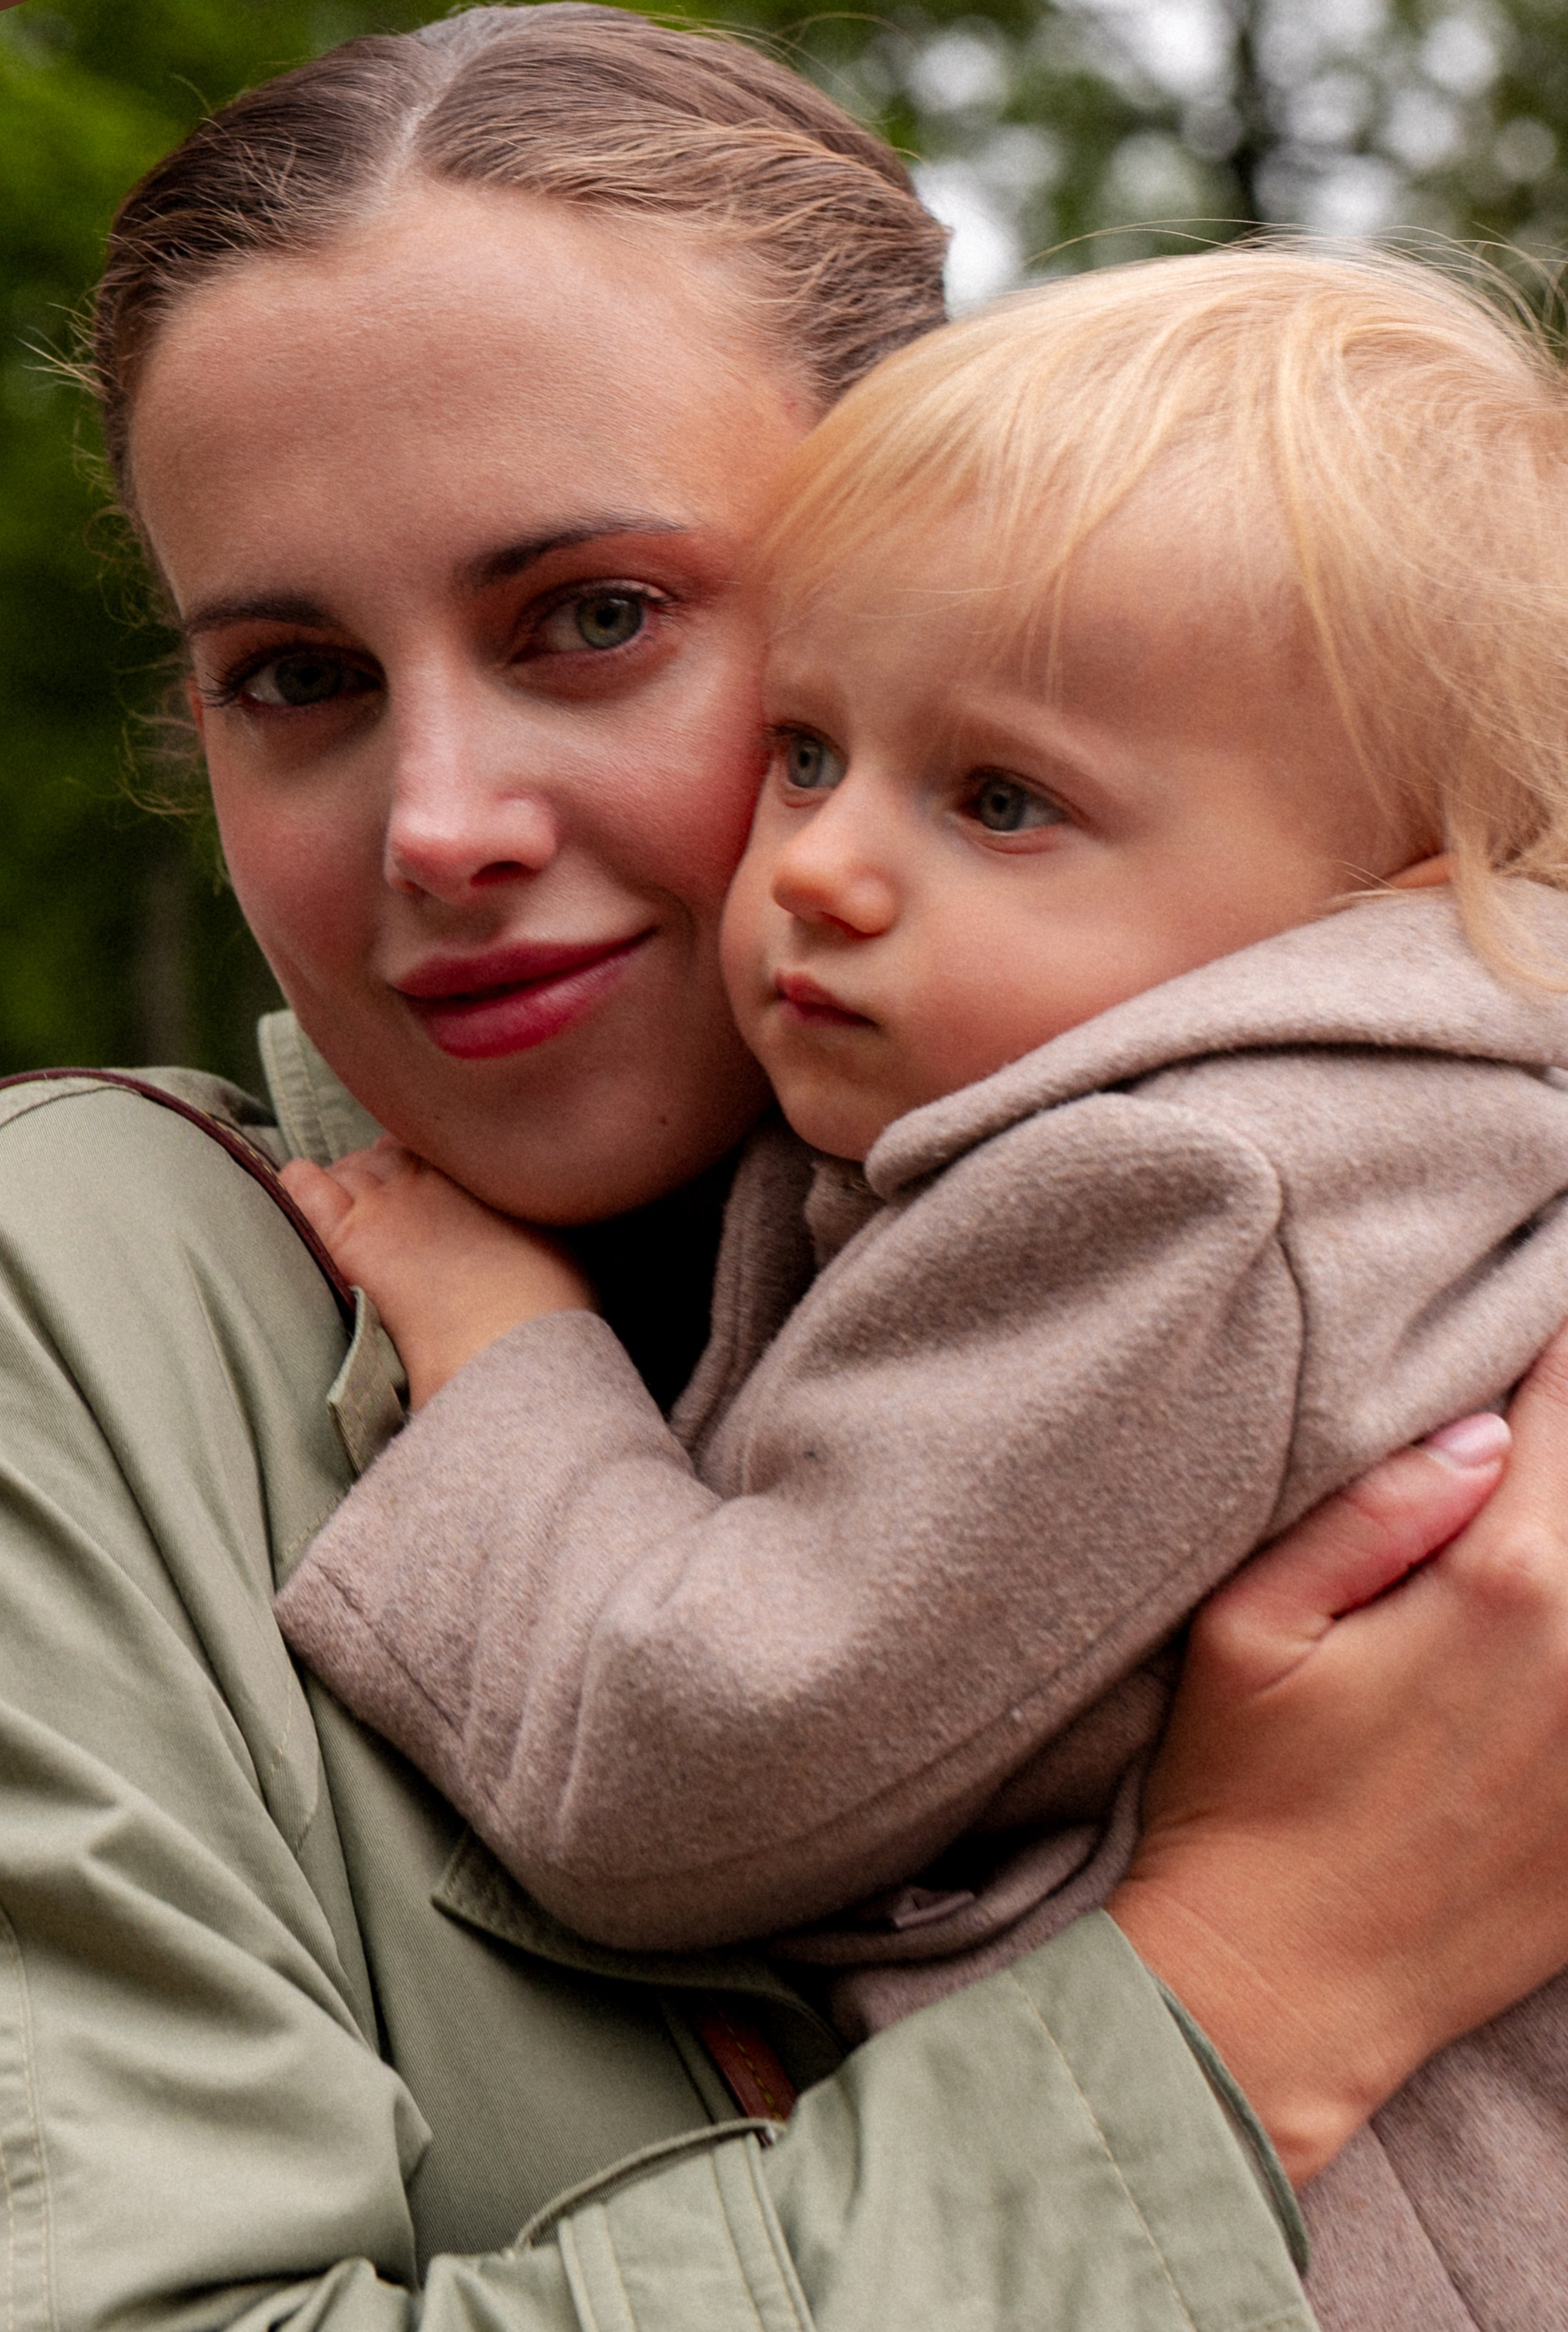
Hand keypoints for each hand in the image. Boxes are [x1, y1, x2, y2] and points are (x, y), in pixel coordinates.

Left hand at [281, 1141, 594, 1407]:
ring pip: (350, 1170)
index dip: (427, 1162)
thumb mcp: (563, 1243)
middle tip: (386, 1194)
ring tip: (345, 1198)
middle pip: (391, 1154)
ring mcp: (387, 1203)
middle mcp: (432, 1176)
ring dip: (347, 1181)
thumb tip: (539, 1218)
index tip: (427, 1177)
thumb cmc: (549, 1303)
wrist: (508, 1340)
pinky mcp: (351, 1237)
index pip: (438, 1146)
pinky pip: (307, 1191)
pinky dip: (300, 1184)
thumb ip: (539, 1215)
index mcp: (482, 1174)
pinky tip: (297, 1181)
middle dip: (385, 1167)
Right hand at [1111, 1341, 1567, 2186]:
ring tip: (1529, 1525)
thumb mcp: (1249, 1627)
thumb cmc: (1243, 1797)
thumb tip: (1480, 1431)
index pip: (1563, 1414)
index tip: (1540, 1311)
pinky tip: (1543, 1645)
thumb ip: (1368, 1509)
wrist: (1286, 1992)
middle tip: (1524, 1430)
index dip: (1552, 1353)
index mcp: (1504, 1585)